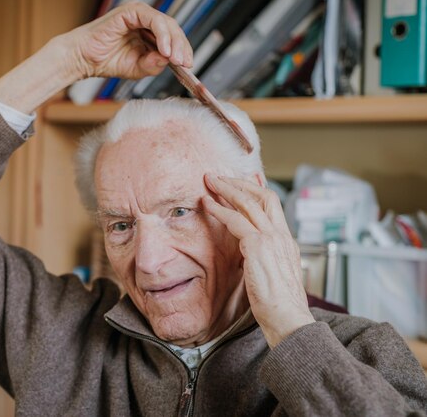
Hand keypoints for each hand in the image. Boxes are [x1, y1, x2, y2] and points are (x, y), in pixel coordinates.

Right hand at [64, 2, 192, 78]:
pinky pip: (153, 20)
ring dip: (174, 42)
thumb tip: (170, 60)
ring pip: (166, 24)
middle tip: (185, 64)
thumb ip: (155, 65)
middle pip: (173, 30)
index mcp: (149, 33)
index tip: (189, 66)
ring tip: (175, 59)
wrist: (84, 59)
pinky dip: (162, 35)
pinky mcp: (131, 12)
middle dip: (182, 47)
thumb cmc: (107, 61)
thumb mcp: (138, 69)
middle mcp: (146, 22)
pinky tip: (164, 50)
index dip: (183, 51)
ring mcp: (139, 15)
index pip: (173, 39)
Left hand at [202, 175, 314, 347]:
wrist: (289, 319)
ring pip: (248, 202)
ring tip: (209, 182)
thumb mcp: (273, 276)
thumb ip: (264, 260)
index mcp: (287, 242)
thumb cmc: (279, 306)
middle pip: (263, 196)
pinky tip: (207, 205)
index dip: (255, 189)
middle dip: (239, 182)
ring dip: (226, 189)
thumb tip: (250, 254)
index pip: (272, 206)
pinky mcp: (257, 246)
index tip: (241, 181)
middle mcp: (282, 235)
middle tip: (219, 176)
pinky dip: (219, 209)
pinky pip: (235, 220)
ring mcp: (271, 239)